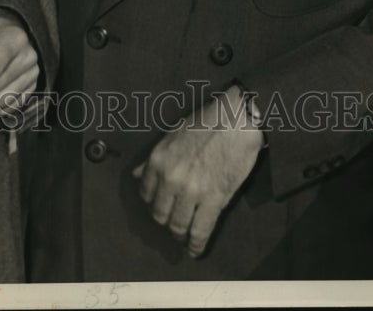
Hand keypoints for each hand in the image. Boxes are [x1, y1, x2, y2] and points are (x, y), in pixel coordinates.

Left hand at [133, 85, 263, 257]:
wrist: (235, 120)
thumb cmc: (204, 123)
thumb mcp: (171, 136)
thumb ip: (152, 159)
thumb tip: (136, 175)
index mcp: (158, 160)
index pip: (145, 194)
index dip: (151, 203)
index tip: (159, 207)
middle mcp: (170, 178)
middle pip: (159, 214)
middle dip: (165, 221)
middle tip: (172, 224)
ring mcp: (191, 191)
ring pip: (178, 226)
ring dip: (179, 236)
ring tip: (182, 238)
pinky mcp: (214, 199)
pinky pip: (200, 231)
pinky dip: (196, 245)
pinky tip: (195, 251)